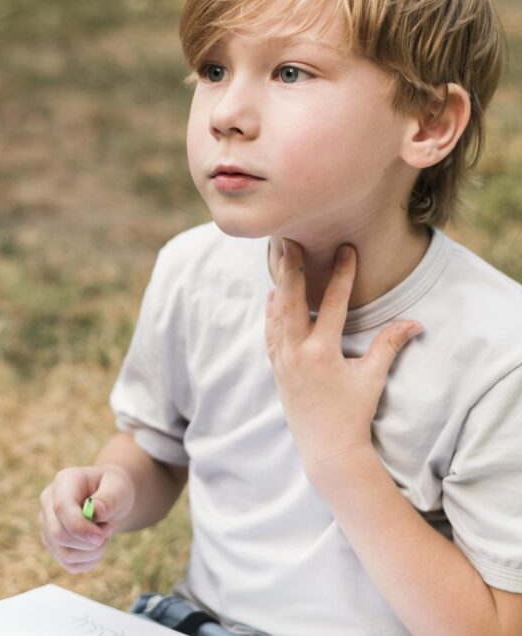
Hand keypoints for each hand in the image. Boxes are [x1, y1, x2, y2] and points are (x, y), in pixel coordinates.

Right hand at [38, 464, 133, 572]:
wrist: (108, 499)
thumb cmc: (113, 489)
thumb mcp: (118, 487)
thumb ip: (109, 499)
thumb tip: (96, 513)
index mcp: (63, 482)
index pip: (61, 508)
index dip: (80, 527)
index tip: (100, 537)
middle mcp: (48, 503)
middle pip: (58, 534)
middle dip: (89, 541)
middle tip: (108, 529)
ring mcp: (47, 525)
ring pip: (64, 554)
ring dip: (92, 552)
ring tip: (103, 535)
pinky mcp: (53, 544)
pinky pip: (70, 565)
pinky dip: (89, 561)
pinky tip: (97, 546)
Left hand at [266, 240, 421, 484]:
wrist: (326, 447)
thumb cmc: (353, 413)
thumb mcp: (373, 378)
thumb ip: (389, 346)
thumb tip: (416, 323)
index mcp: (321, 353)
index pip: (331, 305)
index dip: (340, 276)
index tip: (346, 250)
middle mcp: (296, 353)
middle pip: (290, 301)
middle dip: (291, 269)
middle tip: (289, 240)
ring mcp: (282, 360)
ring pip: (276, 314)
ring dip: (279, 284)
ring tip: (280, 258)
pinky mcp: (276, 368)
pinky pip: (270, 332)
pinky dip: (271, 312)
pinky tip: (273, 295)